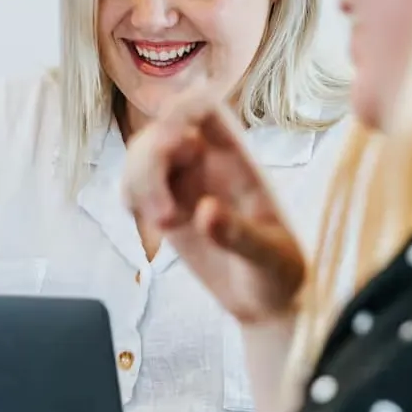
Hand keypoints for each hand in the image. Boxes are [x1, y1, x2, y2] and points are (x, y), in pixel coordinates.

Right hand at [122, 94, 306, 324]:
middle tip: (164, 216)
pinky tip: (151, 223)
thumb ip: (241, 235)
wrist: (265, 301)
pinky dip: (132, 196)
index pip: (205, 110)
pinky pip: (134, 185)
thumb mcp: (271, 256)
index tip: (171, 140)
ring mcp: (182, 184)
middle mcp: (206, 163)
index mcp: (238, 158)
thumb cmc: (279, 271)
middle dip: (151, 163)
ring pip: (141, 156)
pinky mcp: (164, 207)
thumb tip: (204, 211)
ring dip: (139, 183)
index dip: (181, 111)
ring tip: (163, 226)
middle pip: (162, 132)